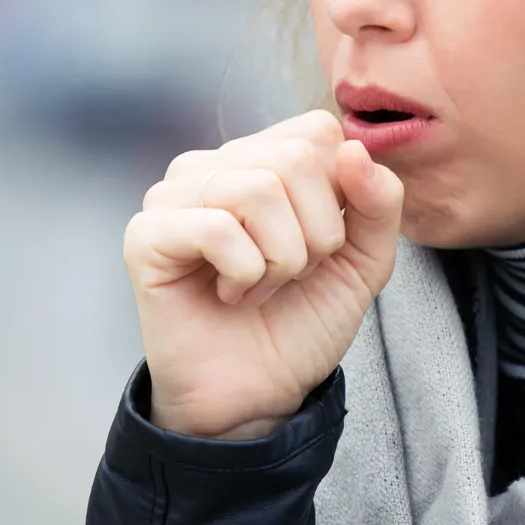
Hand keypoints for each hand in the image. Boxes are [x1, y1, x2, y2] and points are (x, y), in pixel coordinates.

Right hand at [122, 110, 402, 437]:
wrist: (260, 393)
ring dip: (281, 257)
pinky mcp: (146, 235)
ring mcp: (174, 196)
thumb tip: (354, 149)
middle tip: (293, 273)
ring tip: (262, 285)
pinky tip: (232, 295)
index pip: (317, 131)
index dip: (341, 192)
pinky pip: (216, 227)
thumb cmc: (303, 319)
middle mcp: (215, 165)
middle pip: (295, 158)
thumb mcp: (365, 259)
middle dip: (317, 232)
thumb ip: (378, 201)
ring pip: (257, 190)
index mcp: (263, 158)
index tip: (324, 243)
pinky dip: (245, 272)